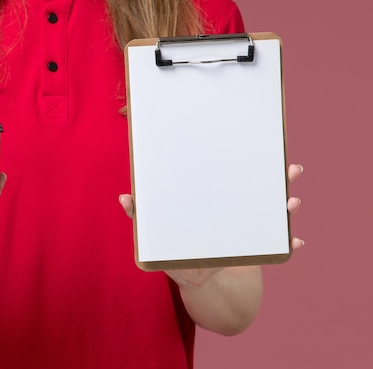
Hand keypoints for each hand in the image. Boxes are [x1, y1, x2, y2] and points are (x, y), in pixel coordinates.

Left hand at [118, 163, 304, 285]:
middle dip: (277, 176)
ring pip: (273, 212)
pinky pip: (276, 245)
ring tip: (292, 202)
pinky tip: (295, 242)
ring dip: (286, 205)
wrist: (196, 277)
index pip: (232, 172)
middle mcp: (237, 207)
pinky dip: (287, 244)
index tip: (254, 143)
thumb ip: (142, 214)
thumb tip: (124, 197)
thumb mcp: (157, 233)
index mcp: (216, 197)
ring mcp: (249, 227)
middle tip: (289, 168)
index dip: (244, 158)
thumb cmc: (174, 248)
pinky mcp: (254, 248)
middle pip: (260, 187)